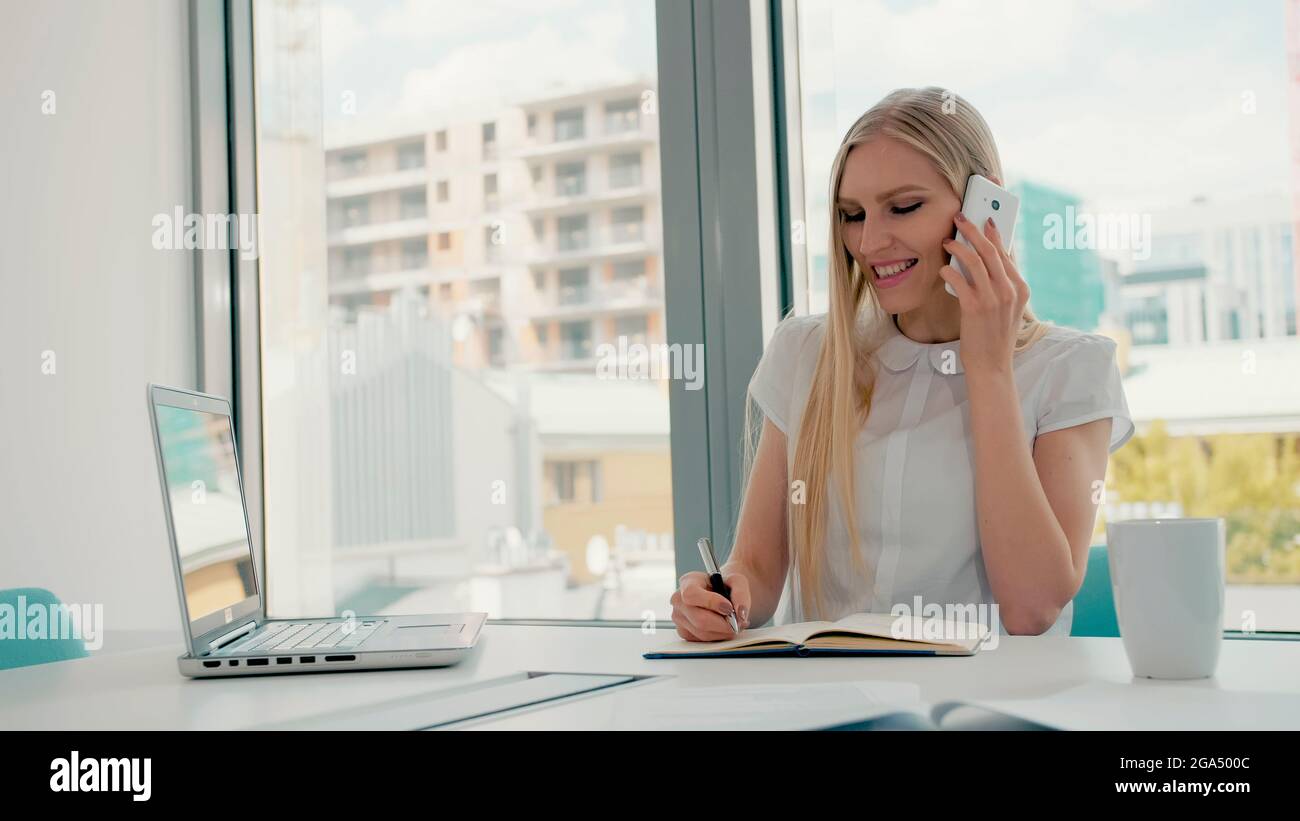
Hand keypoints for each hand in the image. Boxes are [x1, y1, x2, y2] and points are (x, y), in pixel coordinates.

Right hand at [670, 570, 750, 640]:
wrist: (720, 594)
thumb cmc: (725, 586)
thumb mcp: (736, 581)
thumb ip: (741, 594)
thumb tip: (740, 613)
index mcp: (688, 582)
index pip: (692, 594)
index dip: (711, 602)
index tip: (729, 608)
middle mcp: (678, 600)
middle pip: (699, 619)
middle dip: (723, 624)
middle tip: (739, 622)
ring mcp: (679, 618)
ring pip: (703, 633)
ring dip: (724, 632)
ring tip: (736, 624)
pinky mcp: (684, 632)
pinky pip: (703, 640)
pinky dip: (719, 636)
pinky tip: (725, 627)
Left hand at [938, 212, 1029, 375]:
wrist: (992, 365)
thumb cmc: (994, 336)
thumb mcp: (1006, 308)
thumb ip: (1000, 285)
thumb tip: (982, 260)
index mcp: (1021, 288)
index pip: (1007, 253)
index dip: (996, 233)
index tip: (986, 219)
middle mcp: (1010, 290)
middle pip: (991, 250)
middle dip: (975, 230)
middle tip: (961, 218)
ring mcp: (994, 298)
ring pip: (975, 260)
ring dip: (959, 245)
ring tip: (948, 240)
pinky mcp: (975, 307)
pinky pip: (960, 279)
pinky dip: (949, 269)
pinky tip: (943, 268)